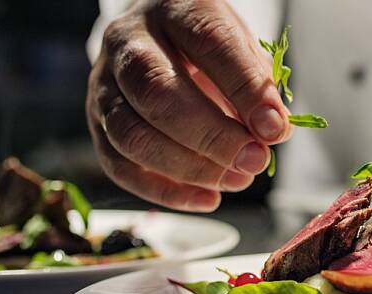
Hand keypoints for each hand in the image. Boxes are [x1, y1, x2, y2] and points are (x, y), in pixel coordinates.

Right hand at [86, 0, 289, 210]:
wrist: (157, 36)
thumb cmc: (204, 45)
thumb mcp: (238, 46)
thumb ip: (255, 82)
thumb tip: (271, 132)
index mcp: (173, 9)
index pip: (208, 43)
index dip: (244, 89)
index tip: (275, 128)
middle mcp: (128, 42)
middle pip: (158, 94)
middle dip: (212, 136)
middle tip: (254, 160)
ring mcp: (103, 83)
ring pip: (132, 136)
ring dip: (189, 168)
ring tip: (237, 179)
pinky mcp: (96, 123)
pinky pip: (120, 166)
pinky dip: (166, 192)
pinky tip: (208, 197)